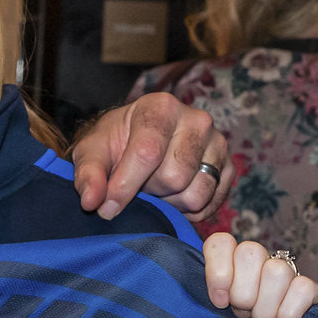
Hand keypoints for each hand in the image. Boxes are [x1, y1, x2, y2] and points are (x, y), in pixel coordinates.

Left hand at [71, 93, 230, 222]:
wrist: (140, 142)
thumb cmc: (115, 144)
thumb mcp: (92, 153)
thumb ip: (89, 175)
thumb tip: (92, 201)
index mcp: (161, 107)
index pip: (148, 152)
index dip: (125, 186)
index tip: (106, 207)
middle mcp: (197, 120)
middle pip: (174, 177)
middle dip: (150, 189)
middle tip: (139, 181)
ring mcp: (218, 143)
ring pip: (195, 194)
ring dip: (170, 201)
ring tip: (157, 186)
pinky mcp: (229, 167)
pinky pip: (210, 204)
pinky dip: (188, 210)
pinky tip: (173, 195)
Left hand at [203, 234, 317, 317]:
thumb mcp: (221, 316)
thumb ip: (215, 300)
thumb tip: (216, 300)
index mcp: (232, 262)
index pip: (220, 242)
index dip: (218, 270)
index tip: (220, 302)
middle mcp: (261, 260)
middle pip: (250, 252)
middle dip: (243, 293)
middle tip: (244, 316)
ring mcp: (288, 272)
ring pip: (276, 271)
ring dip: (265, 309)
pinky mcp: (313, 289)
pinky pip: (302, 289)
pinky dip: (287, 315)